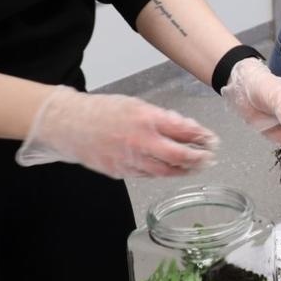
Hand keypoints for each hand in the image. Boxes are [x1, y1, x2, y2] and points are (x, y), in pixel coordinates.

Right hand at [15, 86, 217, 178]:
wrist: (68, 125)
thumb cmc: (102, 111)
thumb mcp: (135, 105)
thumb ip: (162, 117)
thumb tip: (187, 128)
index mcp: (146, 119)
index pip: (183, 131)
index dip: (202, 137)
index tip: (212, 139)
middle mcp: (140, 142)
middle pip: (179, 156)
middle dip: (198, 159)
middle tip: (210, 158)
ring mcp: (130, 160)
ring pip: (165, 171)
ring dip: (184, 170)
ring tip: (196, 167)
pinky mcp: (120, 172)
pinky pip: (148, 175)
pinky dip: (162, 173)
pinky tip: (171, 170)